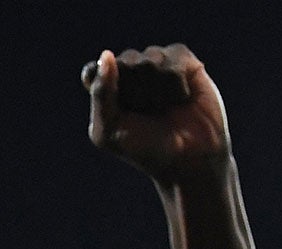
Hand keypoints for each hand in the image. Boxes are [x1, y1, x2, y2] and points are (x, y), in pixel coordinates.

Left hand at [84, 44, 230, 186]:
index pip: (92, 72)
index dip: (104, 86)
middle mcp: (130, 74)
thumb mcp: (108, 131)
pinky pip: (174, 56)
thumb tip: (106, 54)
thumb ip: (100, 94)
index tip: (115, 110)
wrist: (189, 159)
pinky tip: (182, 98)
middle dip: (134, 91)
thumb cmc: (145, 149)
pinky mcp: (184, 62)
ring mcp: (157, 65)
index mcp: (106, 90)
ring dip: (157, 89)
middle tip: (146, 115)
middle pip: (123, 63)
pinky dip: (177, 81)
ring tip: (166, 108)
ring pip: (150, 58)